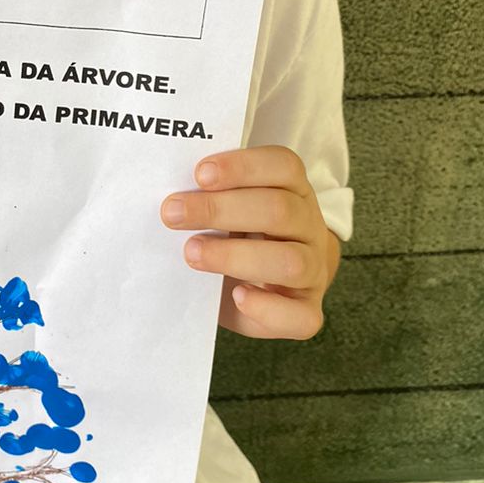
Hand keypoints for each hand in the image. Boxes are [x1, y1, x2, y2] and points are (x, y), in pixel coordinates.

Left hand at [159, 145, 339, 338]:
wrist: (271, 284)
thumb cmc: (241, 237)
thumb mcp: (230, 208)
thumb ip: (209, 197)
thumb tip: (170, 198)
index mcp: (293, 190)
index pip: (282, 166)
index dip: (242, 167)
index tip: (199, 174)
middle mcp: (309, 226)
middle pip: (279, 210)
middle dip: (220, 210)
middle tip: (173, 214)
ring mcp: (313, 270)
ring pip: (289, 261)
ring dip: (235, 256)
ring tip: (192, 253)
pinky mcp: (306, 311)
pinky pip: (299, 316)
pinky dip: (266, 307)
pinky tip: (236, 296)